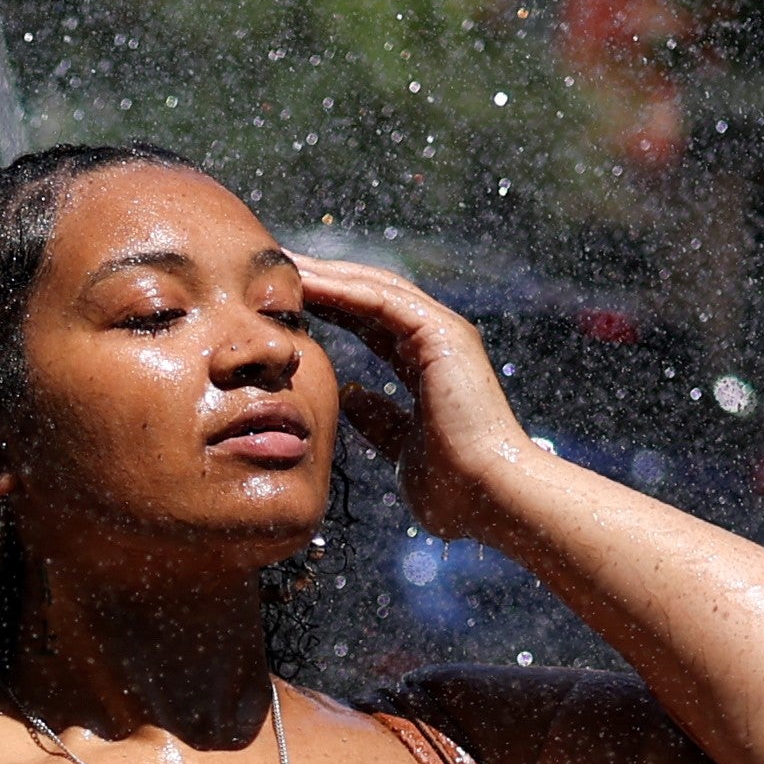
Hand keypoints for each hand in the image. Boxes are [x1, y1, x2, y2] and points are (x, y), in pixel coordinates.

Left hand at [289, 257, 541, 542]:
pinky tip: (306, 283)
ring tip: (281, 265)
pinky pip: (381, 301)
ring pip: (373, 289)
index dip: (329, 308)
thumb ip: (379, 418)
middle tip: (274, 269)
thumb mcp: (400, 447)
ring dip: (326, 275)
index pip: (368, 323)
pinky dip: (342, 290)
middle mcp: (436, 339)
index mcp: (426, 363)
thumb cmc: (453, 488)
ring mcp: (442, 332)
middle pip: (368, 296)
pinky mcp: (442, 334)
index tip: (285, 304)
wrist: (489, 497)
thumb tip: (351, 395)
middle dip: (322, 280)